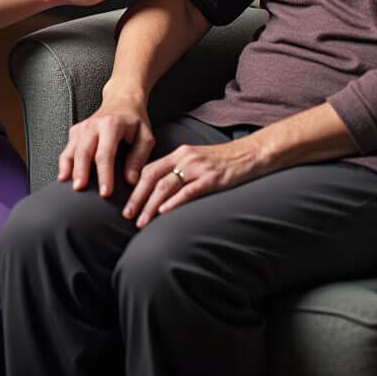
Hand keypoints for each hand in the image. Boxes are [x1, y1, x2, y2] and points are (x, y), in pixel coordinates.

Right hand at [57, 93, 154, 196]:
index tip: (105, 192)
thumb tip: (131, 180)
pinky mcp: (75, 132)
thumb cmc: (134, 120)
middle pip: (84, 152)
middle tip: (80, 190)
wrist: (122, 100)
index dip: (104, 174)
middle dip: (81, 173)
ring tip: (70, 187)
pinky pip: (67, 150)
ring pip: (72, 151)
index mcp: (111, 125)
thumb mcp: (145, 136)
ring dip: (70, 170)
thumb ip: (139, 158)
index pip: (105, 154)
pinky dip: (64, 164)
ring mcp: (82, 128)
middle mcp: (93, 125)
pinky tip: (64, 177)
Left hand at [122, 138, 265, 227]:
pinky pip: (188, 191)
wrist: (250, 154)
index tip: (126, 204)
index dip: (135, 187)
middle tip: (127, 215)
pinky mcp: (212, 178)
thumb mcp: (197, 160)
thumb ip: (179, 170)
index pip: (150, 169)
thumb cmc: (223, 161)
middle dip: (137, 198)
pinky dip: (174, 202)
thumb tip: (159, 191)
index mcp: (180, 153)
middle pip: (153, 177)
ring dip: (151, 206)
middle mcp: (185, 158)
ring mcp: (198, 168)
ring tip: (142, 222)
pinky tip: (163, 212)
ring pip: (166, 186)